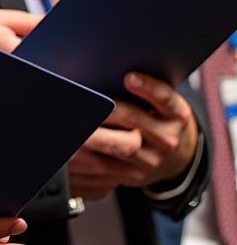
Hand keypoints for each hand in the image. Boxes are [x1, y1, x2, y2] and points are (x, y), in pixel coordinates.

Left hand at [68, 72, 197, 199]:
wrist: (175, 155)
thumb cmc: (158, 116)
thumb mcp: (161, 101)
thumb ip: (142, 89)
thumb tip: (102, 69)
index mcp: (175, 114)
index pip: (164, 98)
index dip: (148, 88)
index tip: (129, 78)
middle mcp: (167, 137)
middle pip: (135, 120)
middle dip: (108, 111)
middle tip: (83, 100)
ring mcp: (151, 159)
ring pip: (120, 147)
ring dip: (92, 135)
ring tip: (69, 122)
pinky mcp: (134, 175)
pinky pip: (108, 168)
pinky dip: (86, 157)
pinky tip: (70, 149)